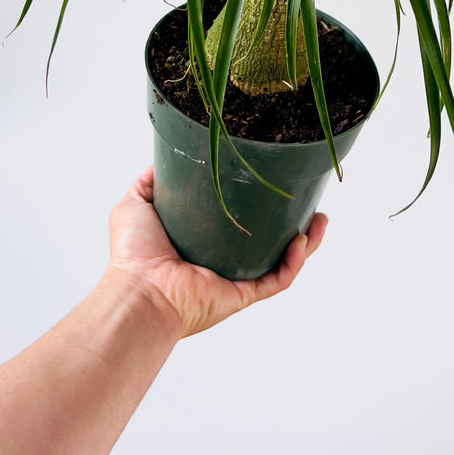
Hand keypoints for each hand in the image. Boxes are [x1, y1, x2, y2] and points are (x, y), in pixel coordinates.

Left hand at [106, 166, 326, 338]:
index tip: (274, 182)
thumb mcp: (136, 202)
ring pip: (282, 261)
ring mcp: (235, 280)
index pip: (239, 222)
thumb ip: (151, 180)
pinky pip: (278, 279)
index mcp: (202, 243)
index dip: (259, 204)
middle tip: (309, 202)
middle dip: (294, 224)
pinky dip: (295, 262)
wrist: (140, 290)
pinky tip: (303, 240)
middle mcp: (222, 262)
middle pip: (269, 241)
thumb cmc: (133, 253)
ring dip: (306, 242)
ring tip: (320, 220)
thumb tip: (165, 159)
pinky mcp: (242, 295)